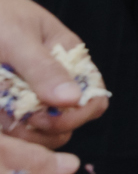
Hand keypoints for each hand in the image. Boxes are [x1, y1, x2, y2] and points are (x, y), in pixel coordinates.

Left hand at [0, 0, 101, 146]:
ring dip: (20, 133)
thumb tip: (72, 99)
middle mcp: (55, 82)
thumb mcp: (18, 39)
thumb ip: (43, 68)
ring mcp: (29, 96)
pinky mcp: (7, 106)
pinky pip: (14, 129)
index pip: (93, 99)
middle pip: (67, 123)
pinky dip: (5, 131)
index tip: (45, 116)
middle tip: (16, 118)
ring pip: (40, 134)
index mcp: (70, 61)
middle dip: (44, 130)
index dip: (77, 114)